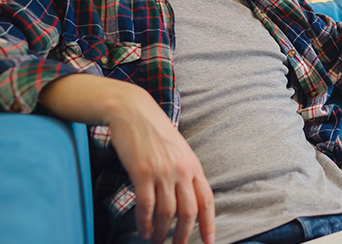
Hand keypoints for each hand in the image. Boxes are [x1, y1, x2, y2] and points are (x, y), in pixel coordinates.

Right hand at [39, 75, 214, 243]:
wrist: (132, 111)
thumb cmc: (154, 131)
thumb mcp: (179, 150)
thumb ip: (185, 172)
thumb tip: (186, 197)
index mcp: (194, 165)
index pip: (207, 200)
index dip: (209, 224)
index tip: (209, 241)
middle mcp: (182, 170)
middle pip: (188, 212)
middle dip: (183, 235)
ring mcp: (162, 171)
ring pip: (167, 212)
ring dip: (161, 232)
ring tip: (155, 242)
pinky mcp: (142, 172)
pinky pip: (146, 205)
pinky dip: (145, 222)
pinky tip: (143, 231)